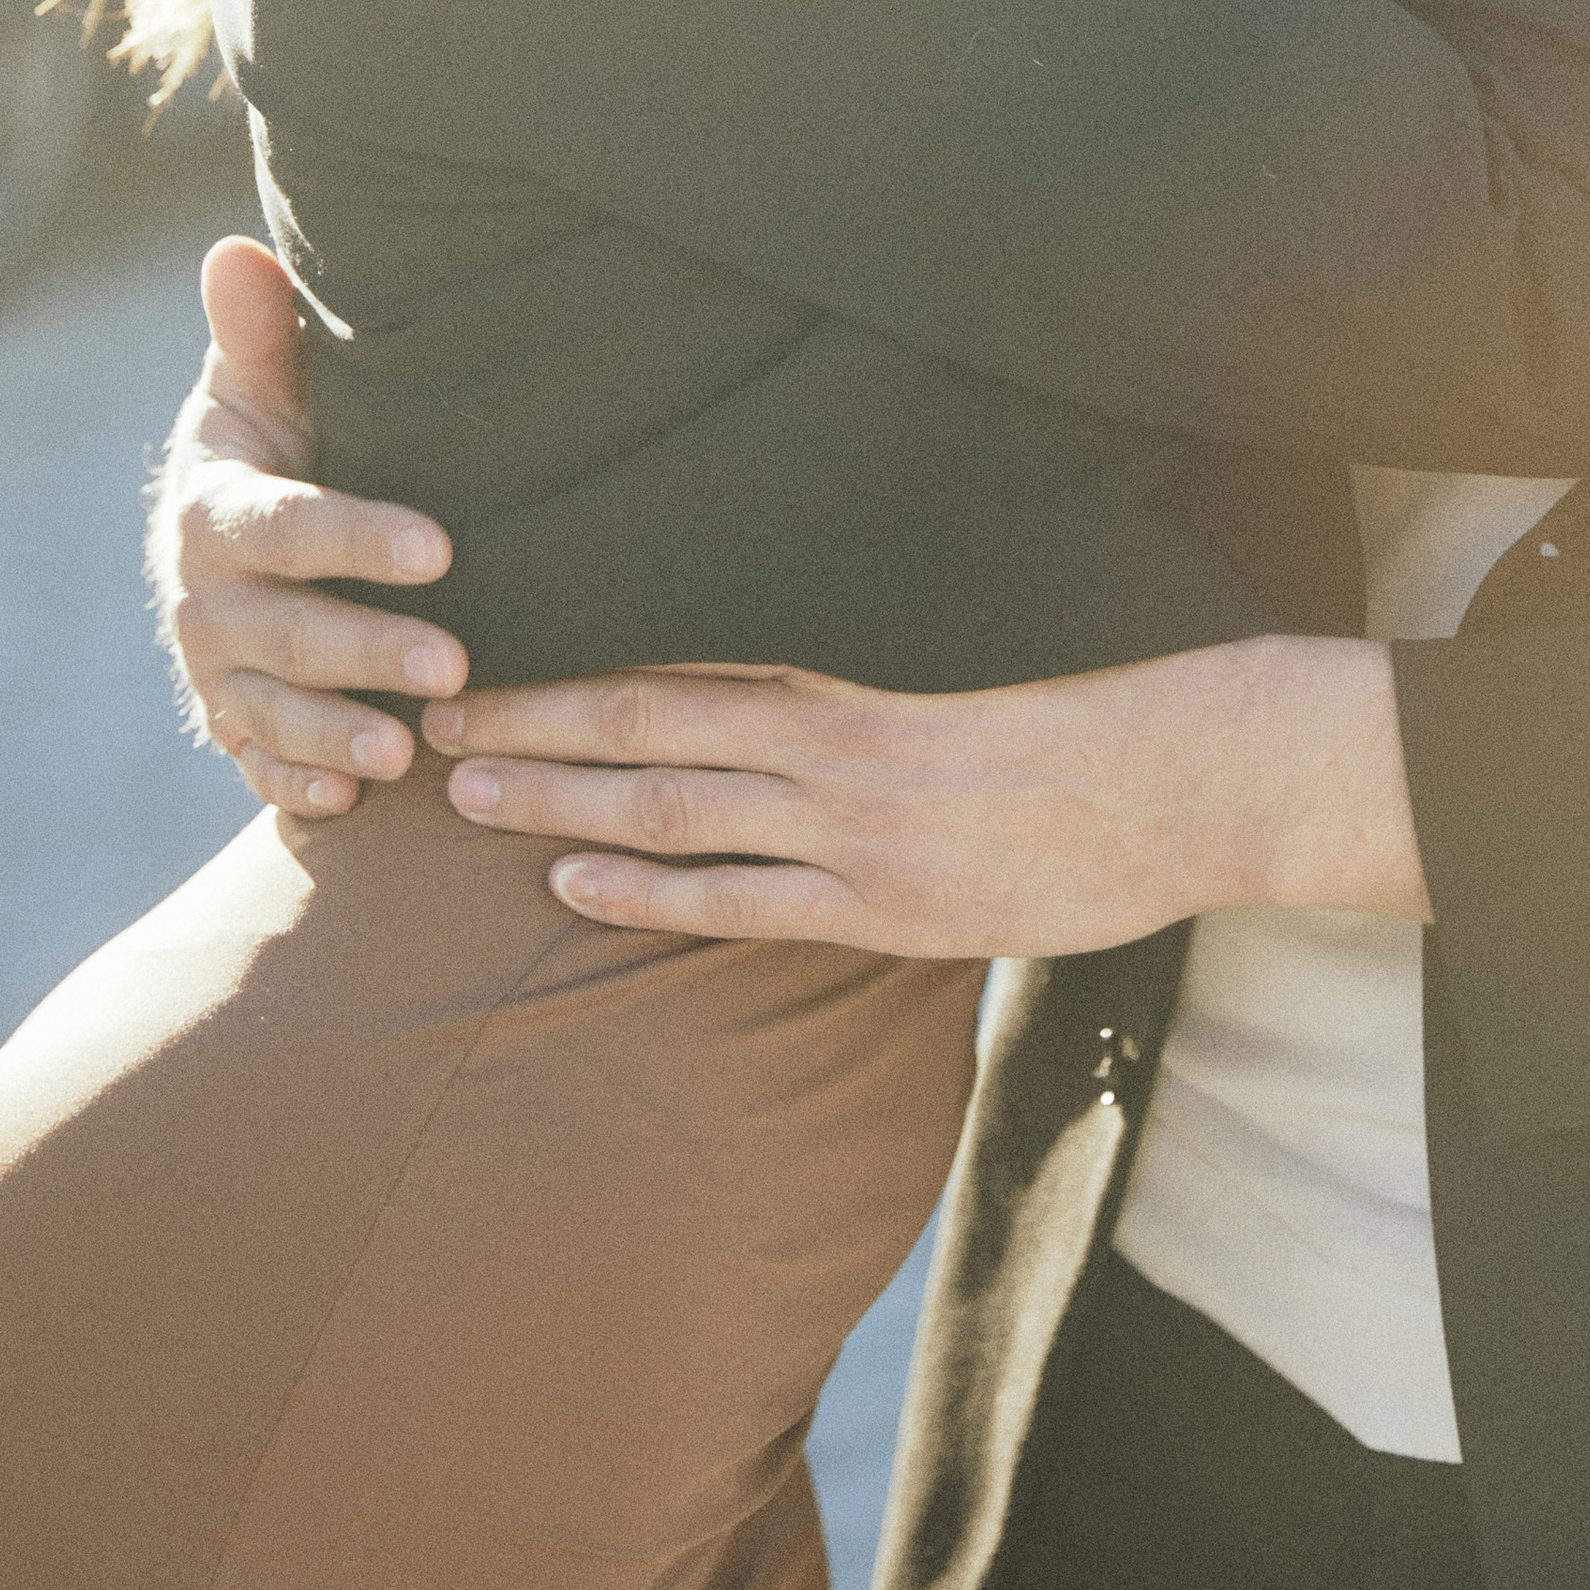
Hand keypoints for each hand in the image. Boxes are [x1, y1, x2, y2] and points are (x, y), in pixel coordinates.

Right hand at [151, 236, 467, 813]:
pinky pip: (258, 764)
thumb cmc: (276, 437)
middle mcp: (207, 597)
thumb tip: (236, 248)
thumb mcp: (265, 383)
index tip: (439, 548)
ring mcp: (217, 670)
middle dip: (367, 652)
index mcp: (217, 508)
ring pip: (270, 711)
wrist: (232, 532)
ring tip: (407, 753)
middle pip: (285, 632)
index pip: (286, 527)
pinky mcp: (233, 723)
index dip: (356, 538)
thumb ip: (260, 330)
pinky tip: (353, 798)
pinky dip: (298, 783)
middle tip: (456, 665)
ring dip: (335, 734)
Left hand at [424, 636, 1429, 953]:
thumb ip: (831, 737)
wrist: (1164, 783)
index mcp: (831, 696)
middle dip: (527, 735)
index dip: (564, 689)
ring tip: (463, 801)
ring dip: (557, 806)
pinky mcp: (880, 906)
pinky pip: (738, 901)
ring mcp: (846, 830)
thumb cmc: (1051, 753)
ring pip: (669, 810)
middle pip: (641, 732)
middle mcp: (822, 748)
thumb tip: (736, 745)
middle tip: (424, 731)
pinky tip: (570, 892)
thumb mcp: (927, 721)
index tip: (479, 683)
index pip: (667, 684)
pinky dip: (646, 896)